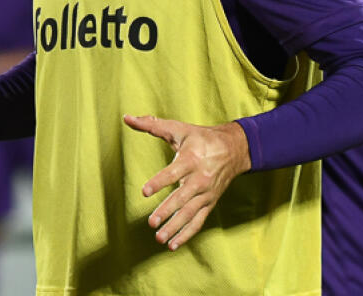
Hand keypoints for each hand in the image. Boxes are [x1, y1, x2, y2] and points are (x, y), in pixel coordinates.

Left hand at [122, 114, 251, 250]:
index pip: (173, 173)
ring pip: (190, 213)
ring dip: (175, 227)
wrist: (235, 149)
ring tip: (159, 238)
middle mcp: (200, 179)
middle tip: (151, 222)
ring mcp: (206, 194)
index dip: (159, 182)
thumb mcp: (178, 129)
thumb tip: (127, 118)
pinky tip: (172, 244)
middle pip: (182, 198)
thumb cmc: (201, 138)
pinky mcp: (210, 203)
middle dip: (167, 211)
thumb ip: (152, 125)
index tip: (144, 192)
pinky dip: (187, 234)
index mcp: (191, 159)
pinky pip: (198, 221)